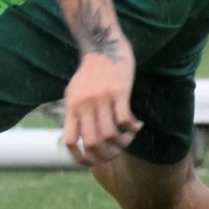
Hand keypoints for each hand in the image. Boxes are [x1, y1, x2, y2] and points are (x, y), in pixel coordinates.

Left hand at [59, 47, 138, 165]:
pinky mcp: (118, 92)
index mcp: (72, 107)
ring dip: (123, 143)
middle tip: (116, 152)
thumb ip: (74, 114)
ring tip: (128, 138)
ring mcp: (101, 99)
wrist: (102, 46)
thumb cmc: (88, 72)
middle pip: (93, 143)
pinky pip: (125, 120)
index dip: (80, 158)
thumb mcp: (73, 92)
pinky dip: (133, 129)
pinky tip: (138, 126)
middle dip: (106, 155)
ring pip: (111, 135)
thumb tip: (77, 139)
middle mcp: (84, 105)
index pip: (70, 142)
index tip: (92, 163)